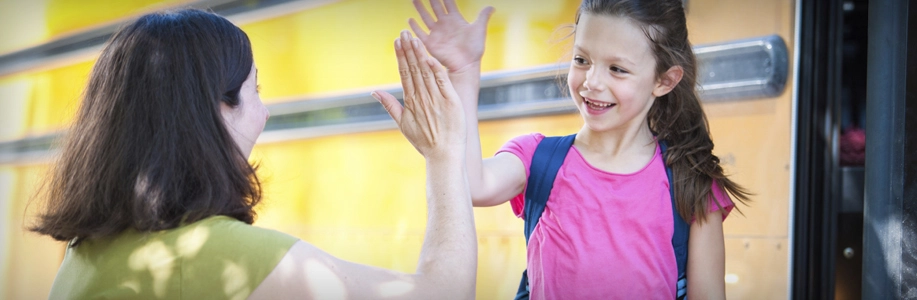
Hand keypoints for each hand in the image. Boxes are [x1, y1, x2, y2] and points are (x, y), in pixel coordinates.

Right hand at [373, 31, 465, 159]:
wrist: (444, 155)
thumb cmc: (425, 142)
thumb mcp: (403, 124)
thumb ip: (390, 106)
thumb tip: (374, 92)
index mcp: (411, 102)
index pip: (404, 73)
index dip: (401, 56)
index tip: (397, 41)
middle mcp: (422, 98)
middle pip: (414, 69)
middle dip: (408, 49)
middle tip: (403, 32)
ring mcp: (436, 99)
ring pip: (426, 72)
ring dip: (420, 54)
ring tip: (414, 39)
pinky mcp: (450, 101)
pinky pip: (442, 81)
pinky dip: (436, 69)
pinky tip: (429, 57)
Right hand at [409, 0, 493, 72]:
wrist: (466, 65)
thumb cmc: (474, 49)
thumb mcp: (479, 29)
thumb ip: (483, 16)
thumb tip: (492, 6)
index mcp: (455, 19)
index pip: (448, 3)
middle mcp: (444, 24)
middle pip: (435, 7)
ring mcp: (437, 33)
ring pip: (426, 17)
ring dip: (420, 9)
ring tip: (414, 0)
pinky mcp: (431, 43)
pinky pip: (421, 33)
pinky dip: (415, 27)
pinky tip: (409, 20)